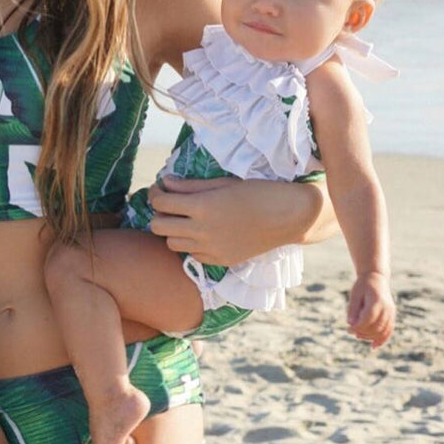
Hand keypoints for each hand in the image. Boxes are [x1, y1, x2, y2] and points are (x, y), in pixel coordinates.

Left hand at [148, 176, 285, 265]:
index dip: (155, 193)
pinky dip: (191, 244)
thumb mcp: (222, 183)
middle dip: (159, 213)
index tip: (160, 189)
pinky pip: (192, 255)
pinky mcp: (220, 261)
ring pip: (171, 244)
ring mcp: (211, 249)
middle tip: (169, 205)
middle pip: (158, 226)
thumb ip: (189, 185)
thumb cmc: (257, 192)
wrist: (287, 217)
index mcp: (202, 206)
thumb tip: (165, 182)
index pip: (161, 202)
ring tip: (184, 220)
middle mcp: (202, 230)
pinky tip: (202, 233)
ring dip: (172, 230)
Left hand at [347, 272, 394, 348]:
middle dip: (363, 332)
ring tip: (358, 336)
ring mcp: (391, 312)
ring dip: (370, 337)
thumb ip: (353, 308)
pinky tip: (373, 347)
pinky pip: (389, 330)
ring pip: (383, 331)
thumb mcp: (354, 294)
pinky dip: (382, 339)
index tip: (348, 329)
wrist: (376, 277)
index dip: (358, 327)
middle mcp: (387, 308)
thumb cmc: (362, 285)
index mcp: (377, 301)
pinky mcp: (392, 315)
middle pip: (376, 327)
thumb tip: (350, 323)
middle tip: (351, 332)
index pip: (368, 318)